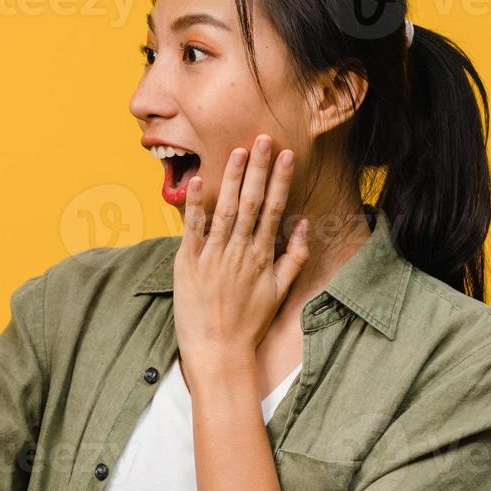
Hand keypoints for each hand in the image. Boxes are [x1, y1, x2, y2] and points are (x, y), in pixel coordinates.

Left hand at [172, 133, 309, 381]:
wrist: (218, 351)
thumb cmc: (248, 323)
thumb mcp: (279, 292)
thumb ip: (293, 257)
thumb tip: (302, 225)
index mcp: (262, 256)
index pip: (275, 209)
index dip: (280, 180)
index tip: (287, 155)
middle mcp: (240, 252)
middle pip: (252, 203)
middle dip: (259, 169)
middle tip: (263, 139)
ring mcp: (213, 256)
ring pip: (226, 210)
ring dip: (232, 179)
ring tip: (238, 152)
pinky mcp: (188, 264)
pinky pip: (192, 229)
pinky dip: (195, 205)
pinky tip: (197, 181)